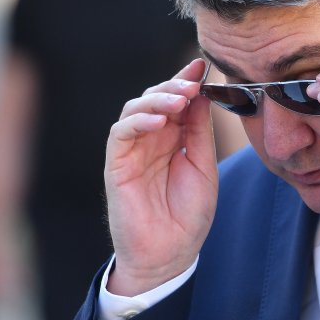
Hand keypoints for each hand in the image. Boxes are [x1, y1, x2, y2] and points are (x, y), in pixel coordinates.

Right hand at [104, 59, 217, 295]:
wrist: (171, 253)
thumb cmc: (188, 215)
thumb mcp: (203, 165)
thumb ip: (199, 131)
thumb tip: (203, 93)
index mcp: (174, 138)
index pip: (177, 100)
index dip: (187, 80)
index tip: (202, 65)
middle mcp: (152, 139)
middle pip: (156, 97)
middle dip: (174, 84)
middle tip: (193, 81)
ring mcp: (133, 150)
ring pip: (136, 108)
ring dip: (158, 98)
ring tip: (180, 99)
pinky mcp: (117, 164)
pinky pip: (121, 133)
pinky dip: (139, 121)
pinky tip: (160, 121)